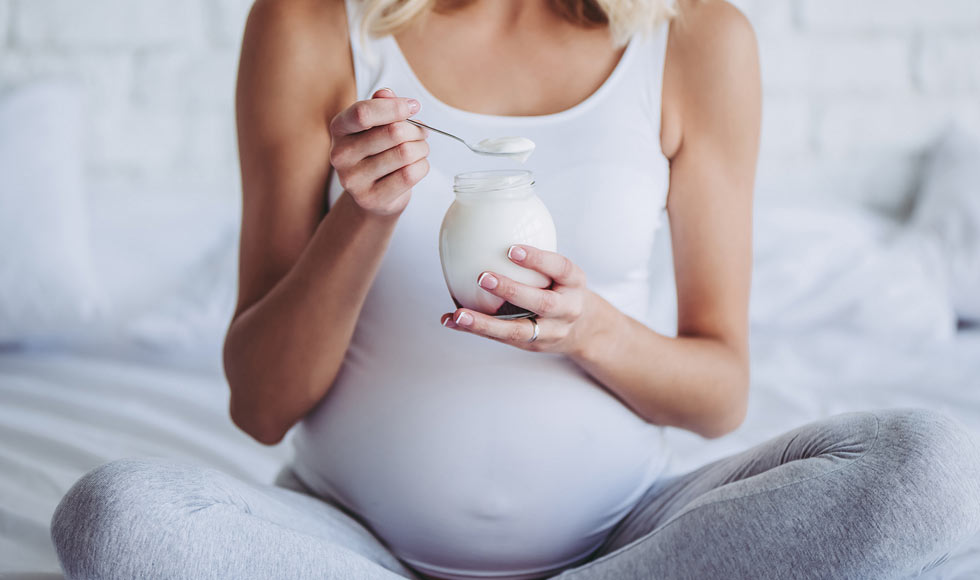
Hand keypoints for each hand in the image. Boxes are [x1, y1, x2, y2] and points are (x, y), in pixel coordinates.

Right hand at [328, 88, 428, 216]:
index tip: (414, 107)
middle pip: (393, 133)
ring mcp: (353, 180)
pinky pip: (410, 174)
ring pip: (405, 153)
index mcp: (339, 128)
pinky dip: (422, 166)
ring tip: (419, 150)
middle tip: (422, 133)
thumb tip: (387, 94)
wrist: (372, 196)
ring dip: (421, 148)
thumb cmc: (376, 153)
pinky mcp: (371, 198)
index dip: (394, 107)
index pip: (363, 113)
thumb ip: (380, 106)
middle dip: (416, 130)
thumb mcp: (375, 125)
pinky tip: (416, 166)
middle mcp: (340, 154)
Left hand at [440, 245, 600, 355]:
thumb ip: (538, 258)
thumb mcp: (563, 272)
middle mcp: (566, 309)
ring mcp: (549, 332)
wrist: (583, 330)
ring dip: (485, 323)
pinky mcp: (530, 346)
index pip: (561, 268)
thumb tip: (490, 225)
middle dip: (512, 291)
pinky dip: (475, 329)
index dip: (538, 259)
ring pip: (518, 331)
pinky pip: (500, 339)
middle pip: (542, 303)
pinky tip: (451, 320)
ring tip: (459, 315)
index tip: (512, 249)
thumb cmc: (563, 290)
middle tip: (483, 277)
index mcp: (574, 283)